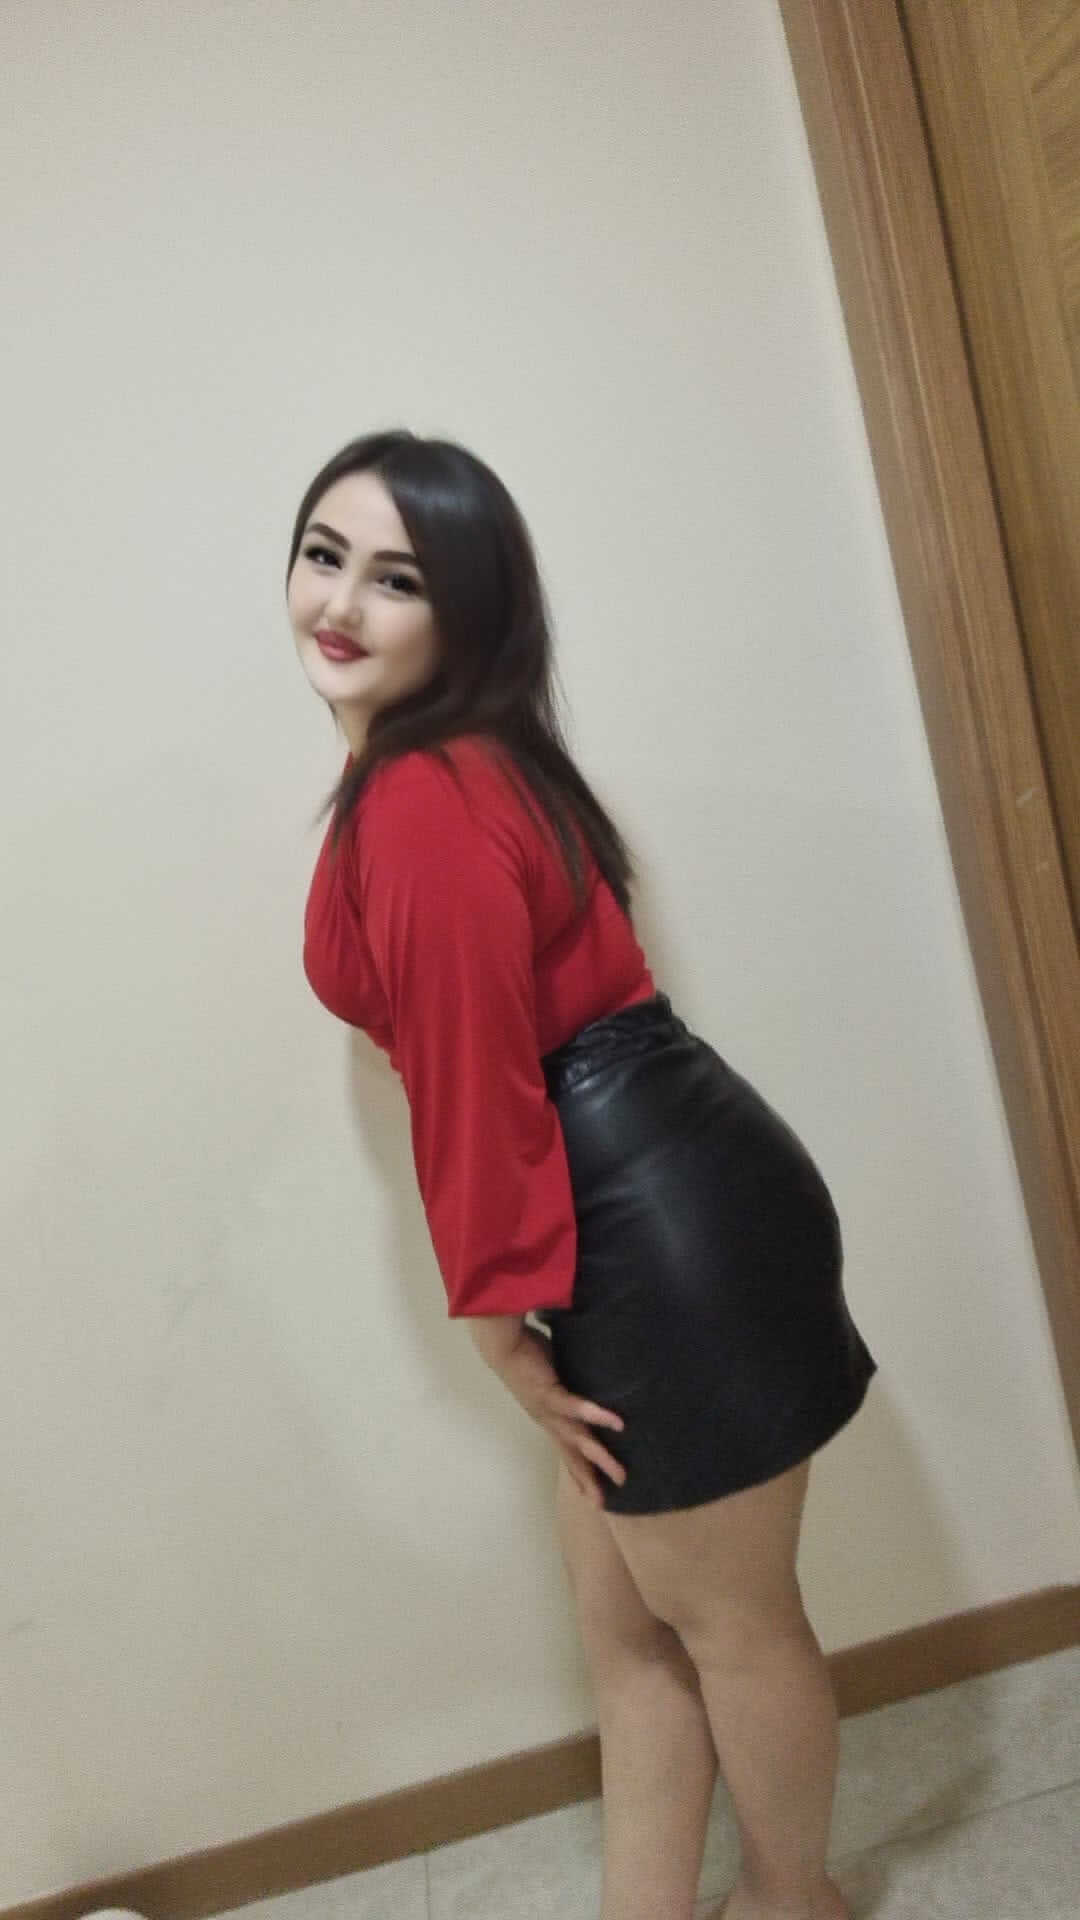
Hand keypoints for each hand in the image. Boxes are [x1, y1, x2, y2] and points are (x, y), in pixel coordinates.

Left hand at [494, 1327, 626, 1506]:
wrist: (502, 1345)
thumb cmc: (528, 1356)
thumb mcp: (553, 1378)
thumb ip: (570, 1387)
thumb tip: (592, 1386)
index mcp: (549, 1419)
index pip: (566, 1452)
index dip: (578, 1474)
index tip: (591, 1496)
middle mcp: (548, 1420)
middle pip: (572, 1455)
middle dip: (589, 1478)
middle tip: (604, 1502)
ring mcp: (548, 1410)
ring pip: (577, 1439)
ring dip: (598, 1457)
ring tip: (619, 1472)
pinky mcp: (549, 1393)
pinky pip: (575, 1407)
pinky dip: (594, 1415)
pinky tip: (615, 1422)